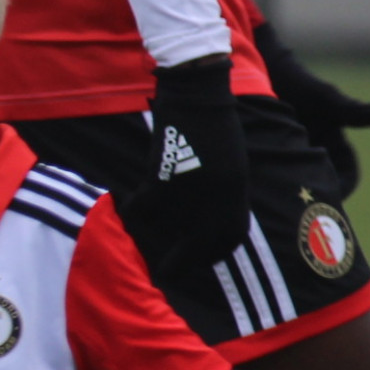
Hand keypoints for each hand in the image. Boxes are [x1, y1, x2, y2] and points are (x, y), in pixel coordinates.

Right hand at [125, 55, 251, 272]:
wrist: (198, 97)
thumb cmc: (217, 124)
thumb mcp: (231, 162)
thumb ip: (224, 189)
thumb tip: (208, 215)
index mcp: (237, 191)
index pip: (231, 236)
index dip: (216, 254)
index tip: (202, 263)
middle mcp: (216, 198)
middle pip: (201, 243)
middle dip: (185, 262)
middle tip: (170, 273)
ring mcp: (189, 191)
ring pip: (168, 227)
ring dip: (157, 235)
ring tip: (147, 241)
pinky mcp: (162, 181)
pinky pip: (143, 208)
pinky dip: (136, 210)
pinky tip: (132, 207)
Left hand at [257, 34, 369, 198]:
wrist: (258, 67)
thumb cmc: (296, 81)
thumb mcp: (326, 99)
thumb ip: (356, 111)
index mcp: (333, 143)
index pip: (346, 178)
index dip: (340, 190)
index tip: (326, 200)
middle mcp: (314, 149)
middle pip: (321, 185)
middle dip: (313, 196)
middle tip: (294, 210)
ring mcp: (290, 150)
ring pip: (295, 181)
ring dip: (290, 189)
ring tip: (275, 200)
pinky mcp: (267, 149)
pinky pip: (271, 173)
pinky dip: (269, 180)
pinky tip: (258, 187)